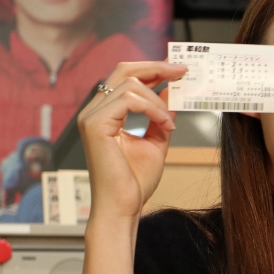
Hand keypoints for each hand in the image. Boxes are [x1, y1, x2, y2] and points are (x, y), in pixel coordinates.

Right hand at [77, 62, 187, 219]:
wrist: (123, 206)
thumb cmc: (135, 180)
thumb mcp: (157, 141)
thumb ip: (162, 115)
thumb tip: (172, 91)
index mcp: (105, 112)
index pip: (125, 76)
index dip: (153, 69)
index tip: (179, 71)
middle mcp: (94, 110)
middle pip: (123, 69)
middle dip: (156, 67)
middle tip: (182, 71)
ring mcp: (91, 116)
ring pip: (129, 83)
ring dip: (158, 101)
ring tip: (170, 124)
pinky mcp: (95, 125)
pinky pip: (129, 99)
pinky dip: (152, 109)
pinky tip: (165, 126)